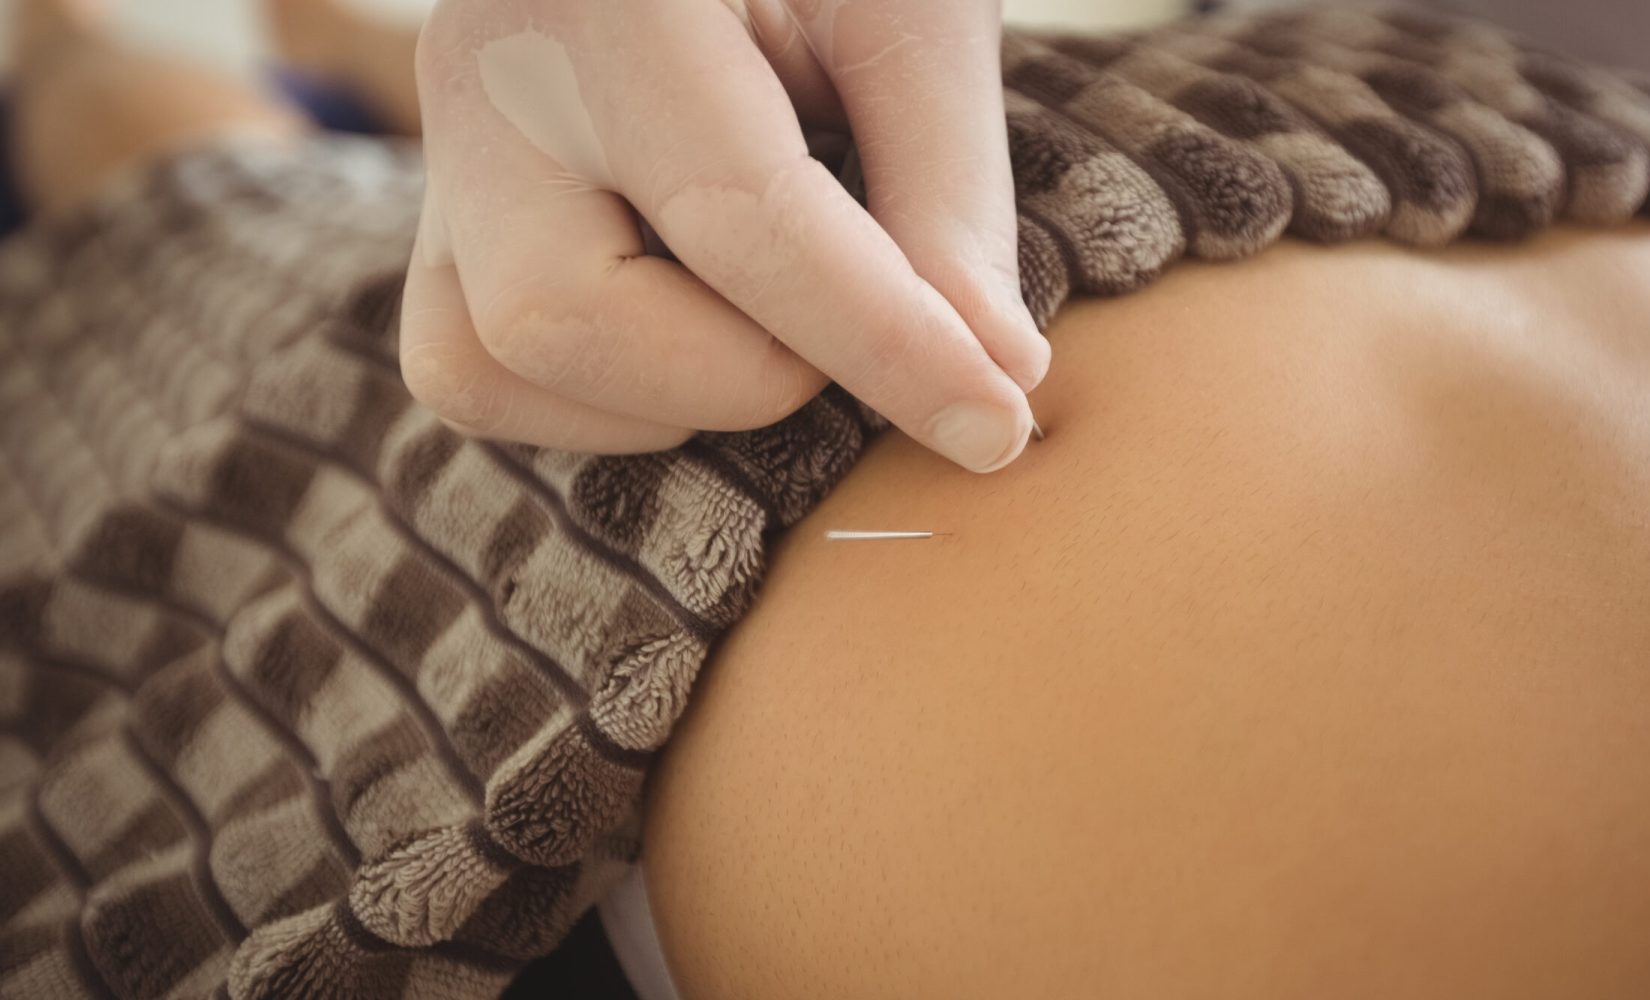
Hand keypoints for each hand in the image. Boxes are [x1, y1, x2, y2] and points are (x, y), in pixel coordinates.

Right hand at [400, 0, 1048, 471]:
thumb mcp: (912, 13)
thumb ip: (946, 186)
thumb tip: (998, 376)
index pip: (739, 212)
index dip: (880, 343)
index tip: (995, 424)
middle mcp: (485, 63)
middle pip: (566, 316)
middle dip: (743, 376)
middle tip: (852, 331)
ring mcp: (442, 148)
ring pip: (488, 366)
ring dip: (664, 400)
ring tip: (774, 320)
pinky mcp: (436, 220)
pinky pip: (470, 372)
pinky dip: (599, 402)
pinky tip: (697, 328)